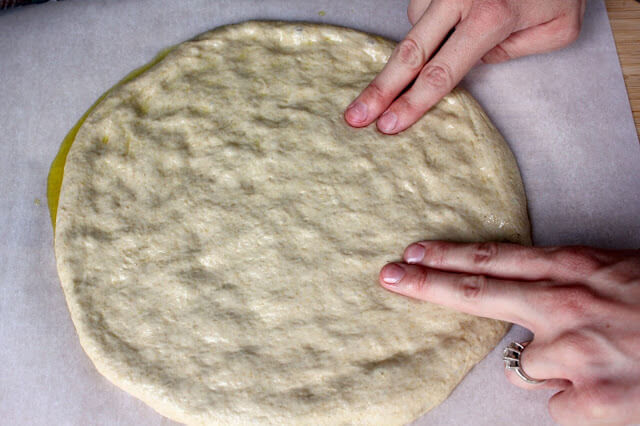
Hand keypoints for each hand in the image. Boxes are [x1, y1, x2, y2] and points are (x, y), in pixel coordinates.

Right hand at [345, 0, 585, 133]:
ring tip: (449, 42)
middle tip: (355, 116)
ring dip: (420, 44)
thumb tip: (473, 62)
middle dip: (380, 89)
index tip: (388, 125)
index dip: (412, 103)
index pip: (441, 72)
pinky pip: (420, 4)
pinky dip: (429, 19)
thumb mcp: (556, 29)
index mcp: (491, 17)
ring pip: (414, 24)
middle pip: (409, 53)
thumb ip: (513, 53)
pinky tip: (449, 20)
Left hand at [378, 241, 639, 424]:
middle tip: (389, 276)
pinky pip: (560, 405)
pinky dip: (581, 402)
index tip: (413, 254)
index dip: (449, 258)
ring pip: (527, 366)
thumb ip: (569, 288)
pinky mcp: (592, 401)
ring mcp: (576, 354)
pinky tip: (613, 389)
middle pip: (480, 293)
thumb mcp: (621, 277)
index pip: (496, 260)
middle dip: (427, 285)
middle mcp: (567, 306)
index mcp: (579, 270)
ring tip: (602, 361)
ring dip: (553, 368)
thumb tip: (529, 320)